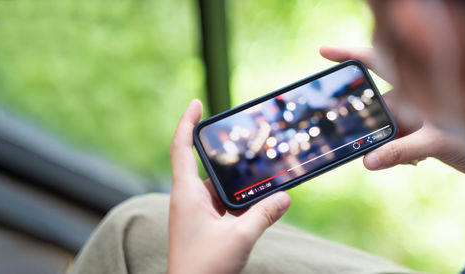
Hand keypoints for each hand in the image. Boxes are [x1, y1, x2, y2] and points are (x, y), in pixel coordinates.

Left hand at [168, 99, 290, 273]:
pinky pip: (223, 205)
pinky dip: (239, 200)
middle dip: (226, 154)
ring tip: (260, 173)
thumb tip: (284, 197)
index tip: (196, 103)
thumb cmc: (203, 270)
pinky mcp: (205, 226)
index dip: (186, 123)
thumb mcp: (240, 238)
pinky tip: (258, 203)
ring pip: (219, 187)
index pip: (180, 148)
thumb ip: (263, 215)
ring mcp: (196, 214)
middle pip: (207, 165)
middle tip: (247, 140)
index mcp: (186, 195)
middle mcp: (188, 200)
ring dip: (237, 182)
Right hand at [320, 45, 464, 197]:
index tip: (324, 51)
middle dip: (360, 113)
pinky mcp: (416, 133)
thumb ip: (402, 150)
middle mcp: (414, 95)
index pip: (379, 62)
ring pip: (381, 124)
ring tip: (395, 153)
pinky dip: (392, 151)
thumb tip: (368, 161)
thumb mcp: (438, 143)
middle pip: (374, 98)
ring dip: (380, 140)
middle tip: (342, 125)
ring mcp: (414, 114)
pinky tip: (409, 160)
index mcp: (419, 84)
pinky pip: (392, 141)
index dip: (350, 56)